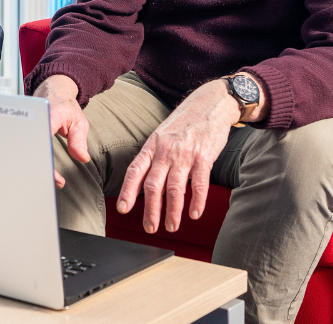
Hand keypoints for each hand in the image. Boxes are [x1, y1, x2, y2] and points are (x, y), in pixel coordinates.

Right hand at [32, 75, 88, 187]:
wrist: (53, 91)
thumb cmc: (66, 107)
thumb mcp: (79, 122)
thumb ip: (79, 140)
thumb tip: (83, 157)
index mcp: (48, 114)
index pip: (43, 134)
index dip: (44, 155)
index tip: (52, 173)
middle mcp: (33, 117)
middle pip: (30, 146)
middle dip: (39, 167)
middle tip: (54, 181)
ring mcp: (25, 123)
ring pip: (23, 148)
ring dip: (34, 166)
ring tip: (50, 178)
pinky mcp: (22, 129)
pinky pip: (24, 147)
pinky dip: (31, 160)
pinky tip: (40, 170)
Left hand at [116, 79, 240, 233]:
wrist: (210, 104)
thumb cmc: (184, 123)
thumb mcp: (162, 136)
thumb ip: (154, 158)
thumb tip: (145, 186)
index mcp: (152, 146)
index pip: (135, 171)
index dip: (127, 191)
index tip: (122, 209)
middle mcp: (166, 151)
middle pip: (153, 185)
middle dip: (150, 210)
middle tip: (150, 227)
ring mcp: (185, 154)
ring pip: (175, 188)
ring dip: (172, 211)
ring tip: (171, 226)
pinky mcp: (204, 157)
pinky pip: (199, 183)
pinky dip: (197, 201)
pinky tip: (194, 214)